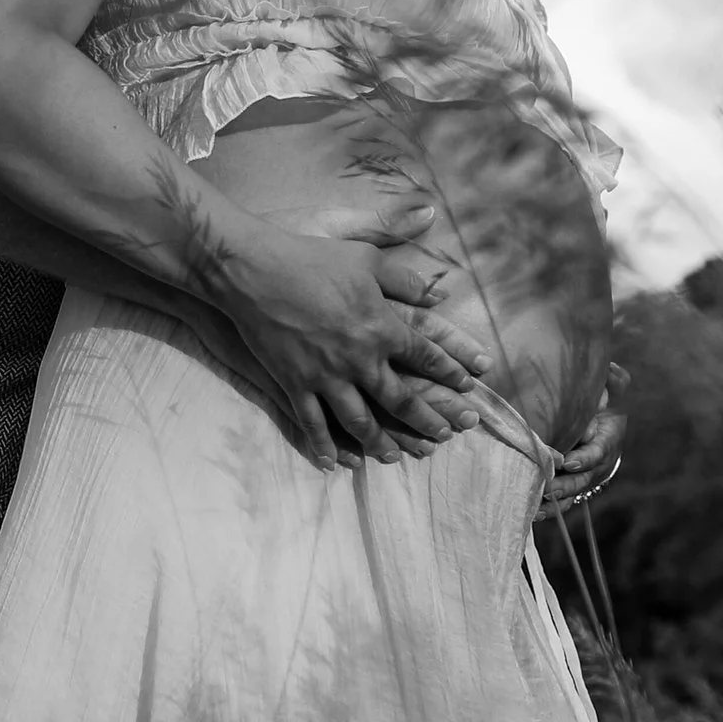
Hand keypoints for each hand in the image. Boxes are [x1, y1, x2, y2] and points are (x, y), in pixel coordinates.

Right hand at [214, 205, 481, 472]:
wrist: (255, 271)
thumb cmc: (312, 258)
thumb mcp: (365, 258)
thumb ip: (403, 278)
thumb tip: (437, 293)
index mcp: (382, 327)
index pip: (426, 357)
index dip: (450, 373)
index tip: (467, 388)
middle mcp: (360, 359)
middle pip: (401, 399)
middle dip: (426, 420)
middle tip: (444, 436)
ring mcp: (326, 377)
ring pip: (360, 421)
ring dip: (381, 442)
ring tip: (395, 457)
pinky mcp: (294, 384)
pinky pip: (313, 424)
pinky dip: (324, 446)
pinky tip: (333, 464)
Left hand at [542, 374, 625, 513]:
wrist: (603, 424)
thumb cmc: (602, 405)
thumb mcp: (612, 391)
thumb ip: (613, 382)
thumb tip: (612, 370)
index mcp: (608, 439)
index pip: (599, 451)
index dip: (586, 458)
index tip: (570, 462)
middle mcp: (598, 464)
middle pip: (583, 479)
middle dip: (565, 485)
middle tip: (547, 488)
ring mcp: (586, 478)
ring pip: (572, 494)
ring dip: (554, 502)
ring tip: (535, 506)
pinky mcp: (574, 486)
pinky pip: (562, 501)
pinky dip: (549, 509)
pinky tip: (531, 513)